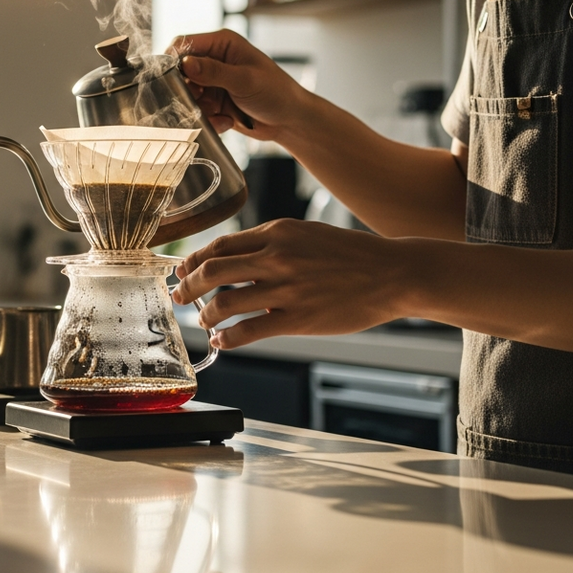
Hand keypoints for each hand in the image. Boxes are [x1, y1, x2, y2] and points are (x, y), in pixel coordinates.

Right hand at [167, 29, 306, 138]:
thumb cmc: (277, 93)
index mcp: (222, 44)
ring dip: (198, 109)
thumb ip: (214, 72)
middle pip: (181, 72)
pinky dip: (208, 119)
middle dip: (187, 91)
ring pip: (187, 95)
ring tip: (219, 115)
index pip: (185, 44)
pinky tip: (227, 121)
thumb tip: (185, 64)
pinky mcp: (214, 102)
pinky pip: (197, 111)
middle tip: (198, 102)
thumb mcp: (245, 80)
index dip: (173, 60)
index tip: (169, 79)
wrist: (290, 121)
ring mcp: (213, 83)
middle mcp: (215, 61)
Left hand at [172, 220, 405, 348]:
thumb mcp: (305, 233)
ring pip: (225, 302)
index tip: (183, 270)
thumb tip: (231, 260)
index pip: (220, 246)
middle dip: (187, 286)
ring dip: (206, 315)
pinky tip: (224, 340)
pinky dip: (229, 338)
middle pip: (212, 271)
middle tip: (179, 296)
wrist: (393, 272)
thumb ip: (269, 243)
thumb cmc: (349, 254)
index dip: (194, 260)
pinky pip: (249, 330)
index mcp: (277, 232)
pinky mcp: (298, 319)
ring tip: (204, 321)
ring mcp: (287, 289)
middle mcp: (277, 257)